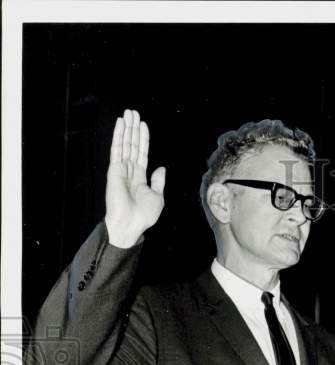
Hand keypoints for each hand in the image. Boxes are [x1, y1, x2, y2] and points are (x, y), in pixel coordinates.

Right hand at [104, 109, 165, 247]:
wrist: (130, 224)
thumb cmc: (144, 215)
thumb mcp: (157, 197)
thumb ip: (158, 181)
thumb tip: (161, 167)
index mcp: (140, 177)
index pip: (142, 153)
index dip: (143, 139)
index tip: (143, 125)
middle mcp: (129, 171)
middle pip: (132, 145)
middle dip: (134, 128)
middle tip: (134, 112)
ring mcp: (121, 169)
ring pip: (125, 143)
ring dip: (127, 127)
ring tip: (128, 112)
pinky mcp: (114, 169)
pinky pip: (117, 148)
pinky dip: (118, 135)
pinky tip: (120, 123)